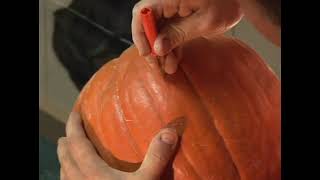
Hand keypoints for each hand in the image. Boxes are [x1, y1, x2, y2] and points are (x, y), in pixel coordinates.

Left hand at [57, 112, 177, 179]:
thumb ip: (156, 157)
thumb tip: (169, 132)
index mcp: (91, 171)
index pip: (76, 142)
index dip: (73, 124)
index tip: (75, 111)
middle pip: (65, 155)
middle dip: (66, 140)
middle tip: (71, 130)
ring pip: (63, 171)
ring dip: (65, 157)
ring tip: (69, 150)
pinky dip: (67, 174)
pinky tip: (75, 178)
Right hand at [132, 0, 241, 73]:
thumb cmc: (228, 2)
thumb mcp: (204, 22)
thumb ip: (178, 34)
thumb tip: (157, 48)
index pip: (142, 13)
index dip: (140, 34)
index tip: (147, 54)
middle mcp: (167, 0)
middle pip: (148, 23)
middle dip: (153, 47)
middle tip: (159, 67)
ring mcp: (173, 7)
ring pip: (158, 29)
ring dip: (162, 50)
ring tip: (170, 68)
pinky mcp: (179, 14)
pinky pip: (169, 30)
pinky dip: (171, 45)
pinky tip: (175, 59)